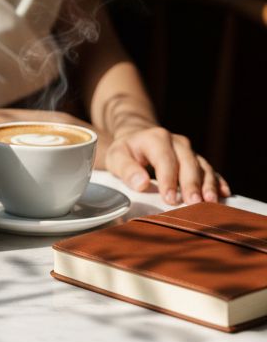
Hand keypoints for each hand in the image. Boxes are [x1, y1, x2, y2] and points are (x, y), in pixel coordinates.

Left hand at [103, 124, 230, 203]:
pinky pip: (211, 170)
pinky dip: (218, 181)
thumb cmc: (127, 151)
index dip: (169, 179)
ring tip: (212, 201)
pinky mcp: (197, 160)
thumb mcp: (116, 156)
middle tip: (194, 203)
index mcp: (156, 138)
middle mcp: (177, 142)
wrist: (139, 138)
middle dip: (192, 184)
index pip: (165, 159)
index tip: (170, 199)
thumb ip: (126, 169)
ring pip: (202, 166)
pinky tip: (225, 193)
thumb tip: (141, 183)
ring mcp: (189, 151)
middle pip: (188, 162)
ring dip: (208, 184)